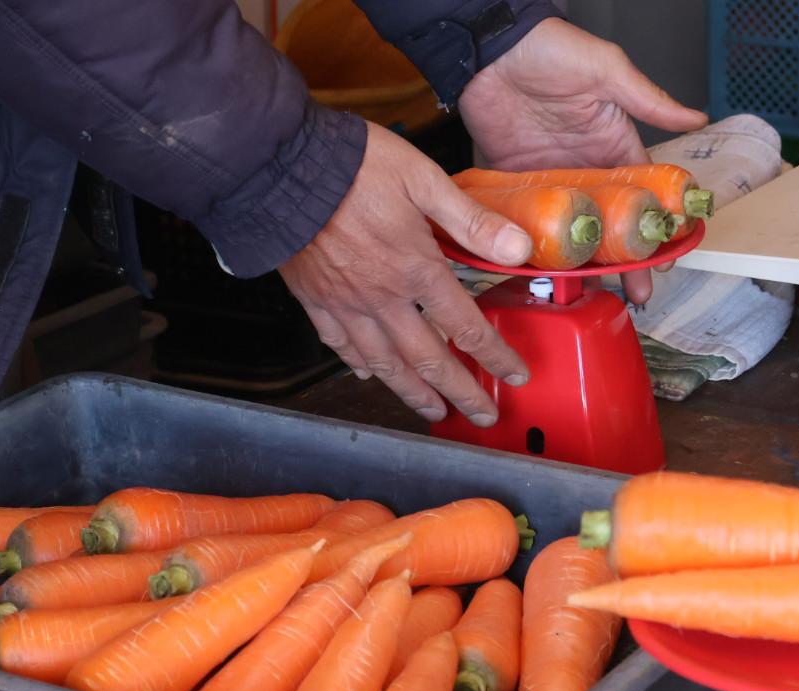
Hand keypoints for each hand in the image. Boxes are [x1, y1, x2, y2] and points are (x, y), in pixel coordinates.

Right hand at [279, 123, 533, 425]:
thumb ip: (472, 219)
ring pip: (384, 364)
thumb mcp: (423, 179)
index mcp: (415, 269)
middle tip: (480, 416)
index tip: (514, 375)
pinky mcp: (314, 299)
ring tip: (432, 412)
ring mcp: (346, 304)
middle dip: (459, 392)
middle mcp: (382, 298)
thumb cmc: (353, 166)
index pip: (466, 327)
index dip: (494, 357)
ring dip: (413, 393)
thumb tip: (519, 247)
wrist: (280, 166)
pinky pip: (339, 344)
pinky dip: (358, 365)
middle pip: (429, 359)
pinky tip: (369, 375)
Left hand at [458, 18, 706, 302]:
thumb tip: (697, 116)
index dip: (655, 228)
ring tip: (593, 294)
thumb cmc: (550, 48)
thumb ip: (648, 100)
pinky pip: (526, 222)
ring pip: (570, 233)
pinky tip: (543, 274)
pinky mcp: (514, 184)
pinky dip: (534, 248)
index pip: (642, 197)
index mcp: (613, 146)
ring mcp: (549, 181)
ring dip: (581, 263)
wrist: (491, 48)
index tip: (668, 258)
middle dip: (625, 262)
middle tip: (636, 295)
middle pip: (609, 226)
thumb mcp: (606, 71)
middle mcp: (584, 170)